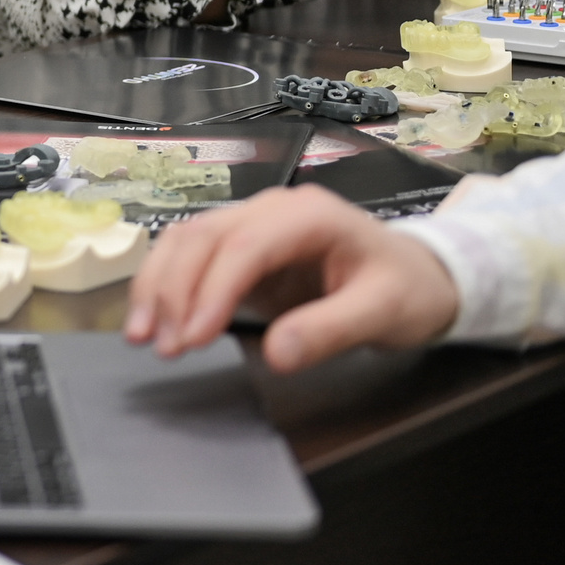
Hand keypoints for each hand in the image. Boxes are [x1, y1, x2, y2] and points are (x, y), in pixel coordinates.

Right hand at [124, 185, 458, 372]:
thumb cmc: (407, 289)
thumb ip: (331, 331)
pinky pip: (188, 255)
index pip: (245, 247)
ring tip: (143, 335)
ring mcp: (251, 224)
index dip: (212, 291)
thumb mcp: (384, 313)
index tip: (194, 338)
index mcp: (308, 216)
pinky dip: (164, 284)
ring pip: (184, 241)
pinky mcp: (239, 246)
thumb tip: (276, 354)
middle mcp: (270, 210)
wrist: (421, 275)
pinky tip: (154, 317)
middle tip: (162, 346)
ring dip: (157, 286)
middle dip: (172, 291)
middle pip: (202, 237)